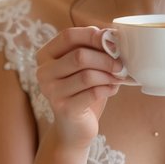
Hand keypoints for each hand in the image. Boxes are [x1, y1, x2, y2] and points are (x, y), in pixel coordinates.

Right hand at [36, 26, 126, 148]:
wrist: (74, 128)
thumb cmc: (82, 91)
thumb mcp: (84, 66)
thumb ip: (92, 49)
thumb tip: (112, 35)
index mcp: (46, 55)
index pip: (68, 36)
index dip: (92, 35)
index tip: (112, 40)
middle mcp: (43, 72)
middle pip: (79, 56)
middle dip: (105, 58)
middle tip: (121, 64)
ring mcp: (51, 91)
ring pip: (87, 75)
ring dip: (109, 75)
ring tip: (118, 77)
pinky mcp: (64, 109)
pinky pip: (93, 93)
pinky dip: (108, 89)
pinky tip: (112, 89)